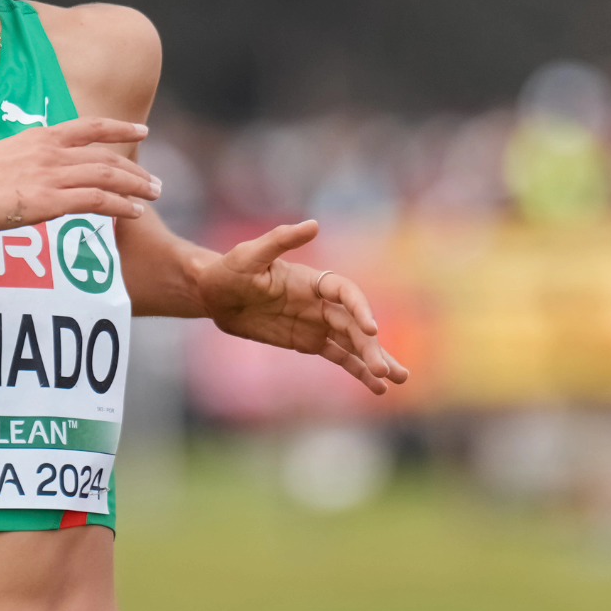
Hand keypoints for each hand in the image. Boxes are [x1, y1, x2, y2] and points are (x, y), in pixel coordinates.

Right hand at [0, 117, 160, 239]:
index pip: (88, 126)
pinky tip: (134, 212)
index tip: (141, 129)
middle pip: (106, 155)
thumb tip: (37, 177)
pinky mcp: (46, 201)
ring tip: (155, 196)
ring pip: (108, 176)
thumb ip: (26, 164)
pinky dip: (120, 205)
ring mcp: (48, 174)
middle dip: (136, 168)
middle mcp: (48, 150)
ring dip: (136, 186)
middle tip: (156, 182)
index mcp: (36, 137)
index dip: (119, 127)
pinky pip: (95, 200)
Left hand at [197, 219, 409, 395]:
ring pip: (353, 343)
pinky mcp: (308, 342)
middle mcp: (320, 302)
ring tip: (397, 380)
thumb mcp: (250, 254)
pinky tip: (376, 387)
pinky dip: (357, 370)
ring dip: (375, 360)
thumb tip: (313, 224)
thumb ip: (281, 240)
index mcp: (311, 280)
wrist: (213, 294)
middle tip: (390, 371)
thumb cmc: (229, 269)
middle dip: (373, 346)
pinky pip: (339, 357)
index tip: (370, 328)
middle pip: (354, 324)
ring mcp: (317, 323)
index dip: (360, 308)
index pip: (344, 293)